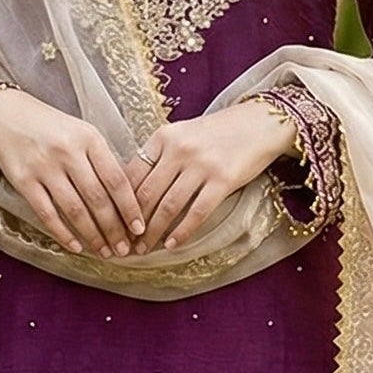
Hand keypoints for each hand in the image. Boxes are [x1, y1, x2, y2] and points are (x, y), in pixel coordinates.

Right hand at [0, 87, 144, 255]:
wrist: (5, 114)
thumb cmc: (51, 127)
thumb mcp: (82, 132)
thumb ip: (101, 160)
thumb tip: (125, 200)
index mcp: (89, 138)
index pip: (116, 179)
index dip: (130, 208)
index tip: (139, 228)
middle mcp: (68, 152)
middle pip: (97, 198)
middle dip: (113, 229)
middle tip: (124, 250)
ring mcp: (44, 167)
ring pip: (74, 210)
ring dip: (92, 235)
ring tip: (104, 252)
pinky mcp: (23, 180)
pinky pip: (47, 213)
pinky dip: (63, 234)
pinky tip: (76, 247)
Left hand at [128, 98, 296, 252]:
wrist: (259, 123)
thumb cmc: (217, 133)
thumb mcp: (182, 134)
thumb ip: (159, 156)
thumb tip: (132, 190)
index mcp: (163, 137)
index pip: (132, 174)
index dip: (119, 202)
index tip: (113, 222)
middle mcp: (179, 150)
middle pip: (146, 193)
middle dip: (132, 223)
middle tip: (125, 243)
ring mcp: (201, 165)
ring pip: (168, 206)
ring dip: (153, 232)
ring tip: (144, 249)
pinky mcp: (222, 180)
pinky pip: (196, 212)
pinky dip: (181, 232)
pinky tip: (172, 245)